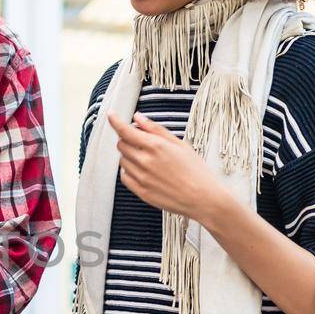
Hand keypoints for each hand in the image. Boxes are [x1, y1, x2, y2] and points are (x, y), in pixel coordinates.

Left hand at [107, 111, 225, 221]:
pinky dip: (129, 171)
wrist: (203, 199)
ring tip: (148, 159)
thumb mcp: (180, 144)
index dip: (115, 121)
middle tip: (140, 142)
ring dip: (129, 156)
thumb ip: (156, 130)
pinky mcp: (141, 192)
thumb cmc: (196, 170)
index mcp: (156, 147)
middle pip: (121, 145)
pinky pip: (125, 177)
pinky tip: (142, 171)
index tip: (111, 114)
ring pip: (122, 161)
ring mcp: (141, 178)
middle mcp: (145, 162)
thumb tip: (138, 117)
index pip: (125, 131)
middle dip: (127, 139)